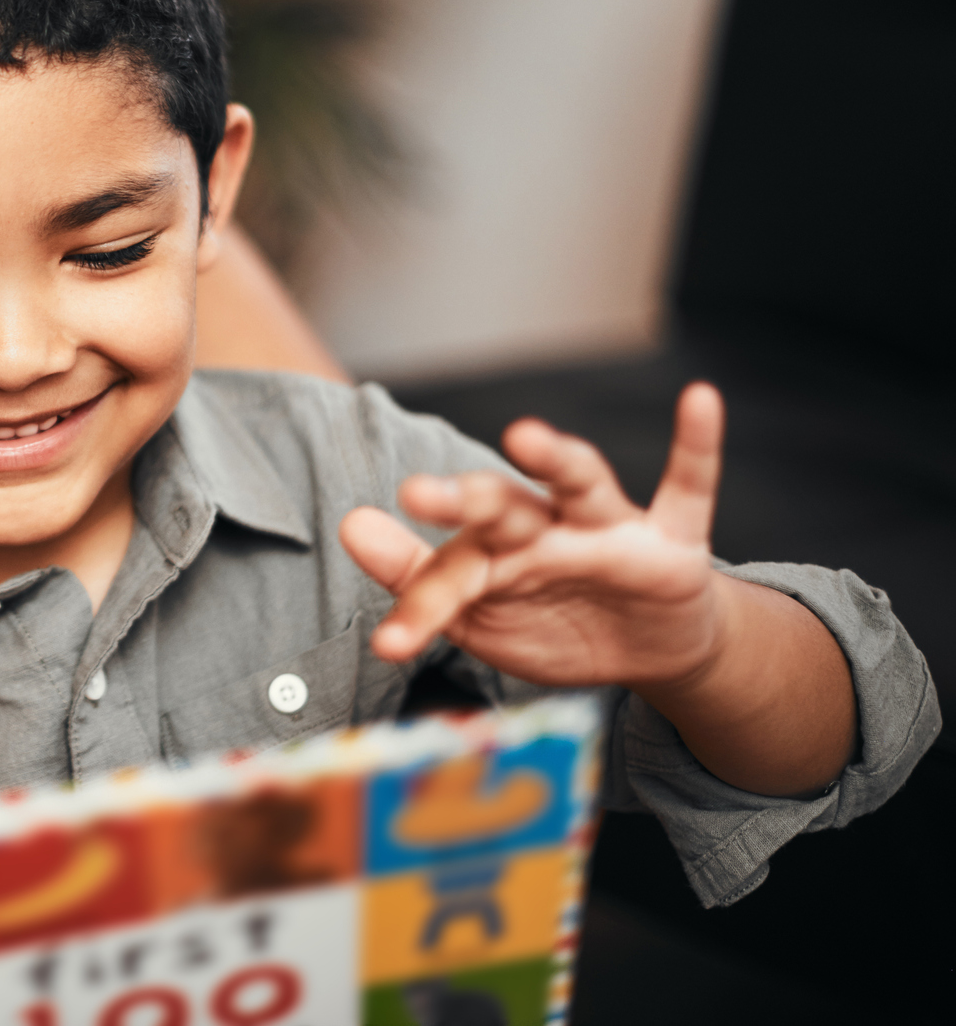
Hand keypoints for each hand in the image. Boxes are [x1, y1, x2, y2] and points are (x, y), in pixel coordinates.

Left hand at [340, 383, 727, 690]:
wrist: (649, 649)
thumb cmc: (552, 620)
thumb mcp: (483, 614)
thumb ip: (418, 578)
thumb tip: (349, 525)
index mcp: (497, 549)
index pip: (455, 569)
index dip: (423, 605)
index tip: (389, 642)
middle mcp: (548, 526)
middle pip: (504, 506)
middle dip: (465, 501)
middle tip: (420, 493)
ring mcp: (612, 528)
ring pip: (582, 484)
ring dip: (558, 459)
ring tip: (525, 436)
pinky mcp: (674, 541)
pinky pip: (689, 485)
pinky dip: (697, 444)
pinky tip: (700, 400)